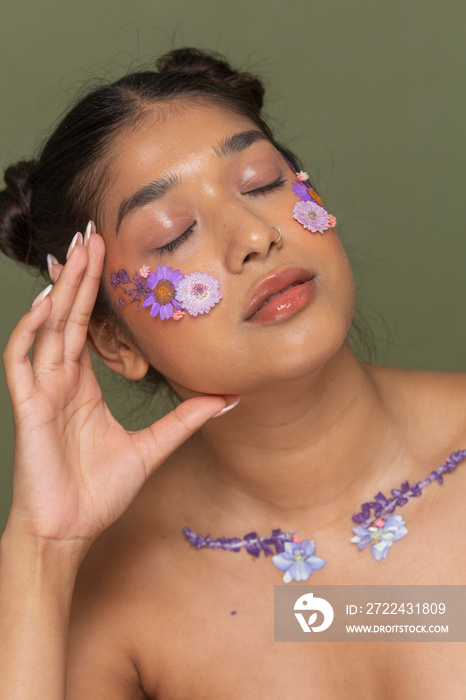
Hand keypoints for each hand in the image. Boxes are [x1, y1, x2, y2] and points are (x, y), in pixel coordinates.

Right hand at [2, 229, 233, 546]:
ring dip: (62, 290)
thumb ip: (186, 420)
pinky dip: (30, 332)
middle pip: (71, 316)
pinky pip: (22, 361)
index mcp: (83, 387)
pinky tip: (47, 305)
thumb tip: (227, 397)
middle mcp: (61, 381)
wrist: (69, 531)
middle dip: (80, 275)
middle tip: (94, 233)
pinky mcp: (28, 409)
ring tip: (76, 252)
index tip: (111, 257)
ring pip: (49, 329)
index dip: (96, 292)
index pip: (88, 327)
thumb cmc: (99, 492)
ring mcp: (42, 392)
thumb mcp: (153, 447)